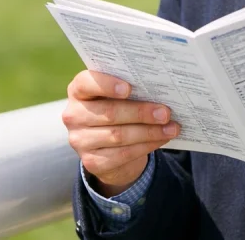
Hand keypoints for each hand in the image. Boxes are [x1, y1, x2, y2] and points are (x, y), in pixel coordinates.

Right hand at [62, 70, 179, 196]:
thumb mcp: (117, 96)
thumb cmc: (118, 108)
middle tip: (165, 112)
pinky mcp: (92, 161)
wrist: (108, 145)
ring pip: (118, 135)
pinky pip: (123, 154)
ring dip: (149, 131)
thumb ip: (130, 88)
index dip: (106, 85)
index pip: (86, 83)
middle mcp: (74, 115)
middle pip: (109, 113)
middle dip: (140, 112)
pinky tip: (162, 139)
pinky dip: (146, 146)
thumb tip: (161, 88)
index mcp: (79, 91)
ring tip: (171, 127)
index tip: (129, 88)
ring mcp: (79, 140)